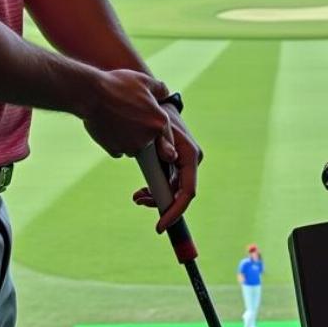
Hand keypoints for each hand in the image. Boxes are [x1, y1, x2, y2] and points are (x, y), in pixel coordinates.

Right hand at [82, 69, 172, 157]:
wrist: (91, 94)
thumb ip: (160, 89)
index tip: (150, 121)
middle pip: (150, 139)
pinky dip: (116, 142)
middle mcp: (147, 139)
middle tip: (130, 113)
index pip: (166, 132)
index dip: (158, 124)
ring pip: (135, 146)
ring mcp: (130, 147)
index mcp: (159, 123)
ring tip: (119, 119)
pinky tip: (110, 127)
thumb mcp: (144, 81)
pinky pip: (119, 150)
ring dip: (130, 138)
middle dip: (143, 130)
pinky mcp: (114, 150)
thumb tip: (165, 95)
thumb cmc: (119, 85)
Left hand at [131, 105, 203, 231]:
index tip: (160, 226)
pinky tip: (141, 191)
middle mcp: (190, 161)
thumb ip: (164, 141)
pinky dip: (153, 188)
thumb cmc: (157, 112)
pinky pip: (166, 182)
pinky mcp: (173, 162)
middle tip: (138, 200)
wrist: (155, 100)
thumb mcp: (160, 125)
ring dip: (154, 196)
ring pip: (171, 190)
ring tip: (136, 197)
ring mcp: (182, 163)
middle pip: (179, 194)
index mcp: (191, 155)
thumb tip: (170, 158)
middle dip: (160, 204)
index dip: (175, 211)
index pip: (188, 191)